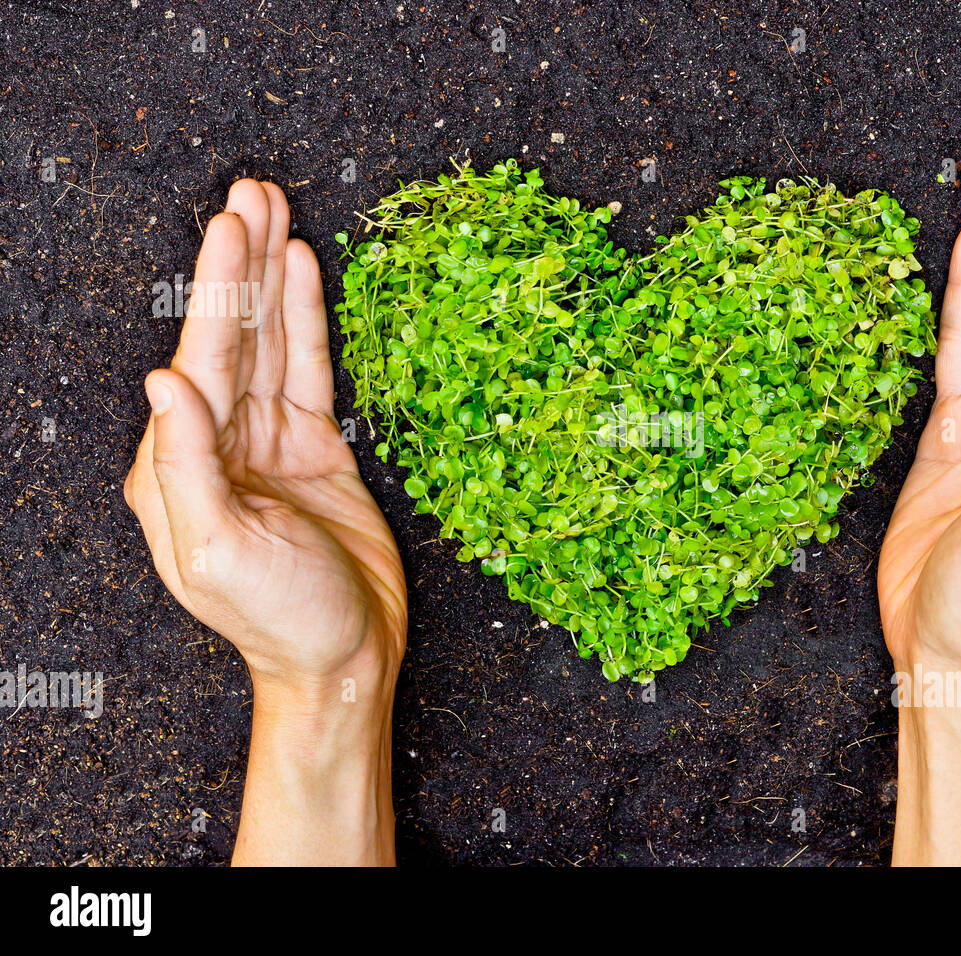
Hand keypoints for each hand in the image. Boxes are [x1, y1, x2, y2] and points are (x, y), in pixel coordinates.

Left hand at [125, 179, 406, 863]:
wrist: (347, 656)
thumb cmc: (280, 618)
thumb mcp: (220, 550)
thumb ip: (187, 465)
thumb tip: (160, 381)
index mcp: (179, 468)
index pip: (201, 360)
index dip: (217, 291)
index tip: (231, 226)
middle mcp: (218, 444)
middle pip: (232, 336)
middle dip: (239, 264)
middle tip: (252, 191)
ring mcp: (268, 442)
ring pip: (270, 343)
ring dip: (270, 278)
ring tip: (275, 210)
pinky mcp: (315, 447)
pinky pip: (310, 370)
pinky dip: (308, 320)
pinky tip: (305, 272)